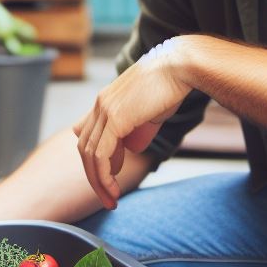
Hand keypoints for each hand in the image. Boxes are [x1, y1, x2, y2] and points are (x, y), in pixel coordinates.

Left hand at [73, 38, 191, 209]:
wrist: (181, 66)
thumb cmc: (172, 85)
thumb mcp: (148, 109)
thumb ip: (136, 127)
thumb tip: (131, 148)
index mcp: (106, 100)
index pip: (89, 134)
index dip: (97, 159)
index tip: (112, 175)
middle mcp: (100, 104)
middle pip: (85, 146)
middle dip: (94, 175)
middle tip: (108, 196)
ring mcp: (104, 110)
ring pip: (90, 154)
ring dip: (98, 181)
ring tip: (111, 199)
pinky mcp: (114, 118)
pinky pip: (101, 155)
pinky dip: (104, 176)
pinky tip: (113, 189)